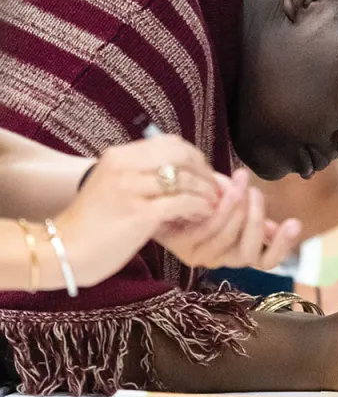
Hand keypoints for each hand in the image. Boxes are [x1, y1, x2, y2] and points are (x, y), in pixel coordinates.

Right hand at [55, 135, 219, 286]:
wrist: (64, 252)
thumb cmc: (93, 223)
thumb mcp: (113, 185)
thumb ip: (141, 173)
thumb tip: (182, 171)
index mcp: (119, 156)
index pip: (171, 143)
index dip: (195, 157)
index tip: (204, 173)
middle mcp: (125, 167)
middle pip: (182, 156)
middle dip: (205, 172)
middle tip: (214, 189)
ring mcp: (132, 189)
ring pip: (186, 179)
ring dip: (206, 191)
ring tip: (213, 204)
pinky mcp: (140, 214)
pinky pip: (183, 202)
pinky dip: (200, 207)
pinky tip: (204, 215)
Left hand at [156, 169, 301, 269]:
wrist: (169, 190)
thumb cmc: (206, 194)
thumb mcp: (236, 201)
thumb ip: (254, 215)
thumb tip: (275, 229)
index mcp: (241, 251)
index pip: (267, 261)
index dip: (282, 246)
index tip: (295, 222)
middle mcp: (223, 260)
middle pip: (249, 253)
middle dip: (256, 220)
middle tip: (255, 192)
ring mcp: (202, 256)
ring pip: (228, 239)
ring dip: (238, 209)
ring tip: (241, 182)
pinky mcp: (182, 247)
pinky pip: (208, 230)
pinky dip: (220, 208)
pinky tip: (223, 189)